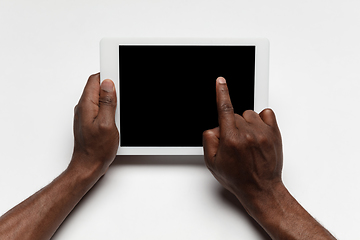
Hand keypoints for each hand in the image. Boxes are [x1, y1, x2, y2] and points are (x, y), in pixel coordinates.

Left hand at [70, 73, 118, 176]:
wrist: (88, 165)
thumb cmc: (96, 149)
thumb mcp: (107, 124)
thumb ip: (107, 102)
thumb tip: (108, 84)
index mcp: (86, 105)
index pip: (95, 80)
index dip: (108, 77)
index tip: (118, 81)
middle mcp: (83, 108)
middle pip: (97, 88)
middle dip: (111, 90)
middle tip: (120, 101)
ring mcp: (85, 114)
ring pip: (99, 98)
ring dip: (110, 101)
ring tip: (117, 114)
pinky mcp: (89, 121)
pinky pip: (99, 108)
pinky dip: (108, 110)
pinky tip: (114, 119)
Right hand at [203, 77, 282, 213]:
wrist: (261, 189)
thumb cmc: (238, 178)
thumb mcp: (212, 163)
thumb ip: (209, 140)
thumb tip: (215, 128)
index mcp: (231, 139)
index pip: (224, 109)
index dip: (221, 92)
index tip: (220, 82)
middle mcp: (248, 133)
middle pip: (235, 114)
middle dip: (231, 125)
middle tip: (234, 143)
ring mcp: (263, 133)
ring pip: (249, 114)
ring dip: (245, 123)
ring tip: (246, 140)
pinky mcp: (274, 134)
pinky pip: (266, 114)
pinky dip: (260, 120)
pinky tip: (257, 132)